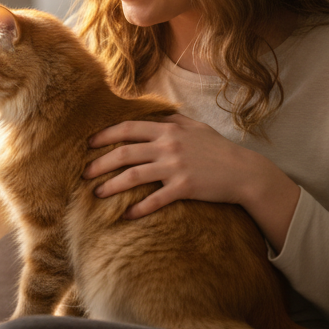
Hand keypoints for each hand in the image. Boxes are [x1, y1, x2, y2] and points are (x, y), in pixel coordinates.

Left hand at [85, 114, 299, 250]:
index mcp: (168, 129)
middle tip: (84, 174)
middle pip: (124, 153)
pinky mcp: (184, 188)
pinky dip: (139, 208)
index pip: (128, 128)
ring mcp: (175, 167)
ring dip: (111, 186)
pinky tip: (127, 215)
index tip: (89, 144)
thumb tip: (157, 112)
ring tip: (97, 194)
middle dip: (99, 163)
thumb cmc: (218, 149)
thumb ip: (174, 119)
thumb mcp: (196, 127)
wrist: (244, 171)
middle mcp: (168, 145)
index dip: (105, 135)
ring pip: (133, 176)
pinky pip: (155, 199)